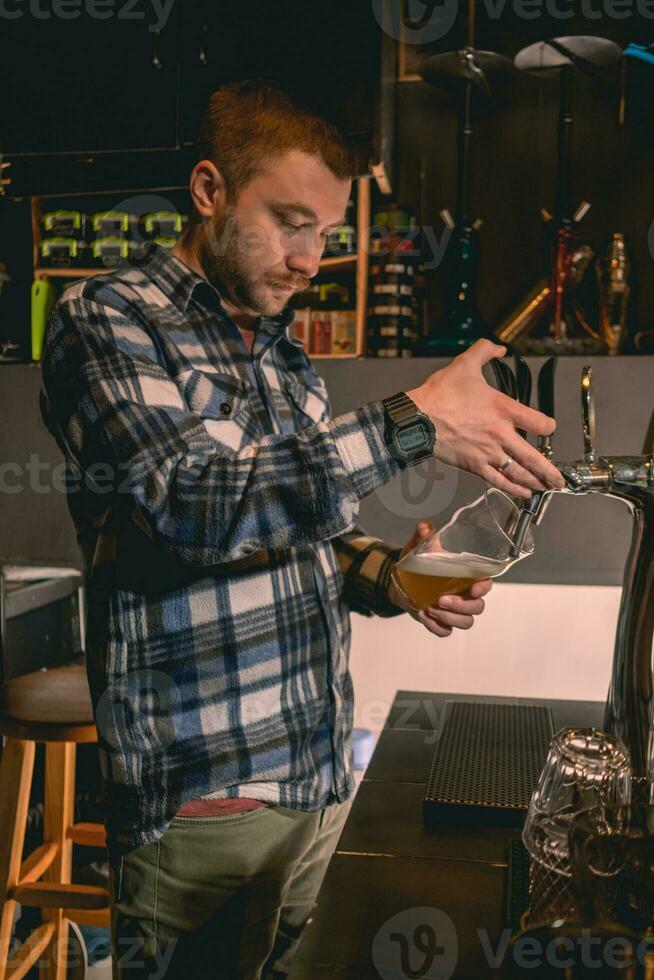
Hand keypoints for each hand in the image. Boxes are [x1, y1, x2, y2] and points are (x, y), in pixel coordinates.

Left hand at [388, 520, 492, 637]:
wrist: (400, 579)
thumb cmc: (417, 561)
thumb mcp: (418, 546)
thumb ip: (423, 535)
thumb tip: (425, 527)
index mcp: (466, 576)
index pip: (485, 584)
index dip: (483, 589)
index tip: (473, 589)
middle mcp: (465, 595)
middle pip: (477, 607)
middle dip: (461, 607)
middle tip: (440, 600)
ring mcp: (454, 610)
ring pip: (466, 622)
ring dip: (449, 618)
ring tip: (429, 608)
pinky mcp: (441, 621)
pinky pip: (446, 631)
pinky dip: (436, 626)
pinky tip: (423, 615)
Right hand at [405, 339, 565, 499]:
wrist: (418, 417)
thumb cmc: (440, 394)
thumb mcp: (465, 364)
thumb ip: (485, 351)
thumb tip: (499, 348)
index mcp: (503, 409)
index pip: (539, 422)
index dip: (548, 426)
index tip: (548, 429)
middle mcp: (500, 434)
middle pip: (533, 457)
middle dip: (550, 471)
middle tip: (560, 479)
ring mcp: (488, 452)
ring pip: (518, 472)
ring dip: (535, 482)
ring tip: (546, 487)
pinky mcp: (474, 465)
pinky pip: (498, 481)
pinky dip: (513, 489)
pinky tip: (524, 494)